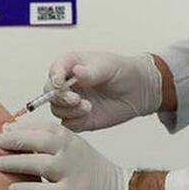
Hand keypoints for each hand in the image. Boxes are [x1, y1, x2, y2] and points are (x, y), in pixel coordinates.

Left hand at [0, 121, 130, 189]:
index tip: (4, 130)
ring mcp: (70, 173)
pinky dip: (25, 189)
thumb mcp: (75, 148)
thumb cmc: (92, 173)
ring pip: (37, 163)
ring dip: (14, 163)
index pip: (41, 127)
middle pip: (36, 140)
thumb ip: (52, 141)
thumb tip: (19, 134)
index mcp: (70, 139)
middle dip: (13, 140)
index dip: (19, 127)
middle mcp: (70, 153)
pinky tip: (12, 189)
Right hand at [46, 51, 161, 131]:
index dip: (54, 77)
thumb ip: (91, 71)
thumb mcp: (109, 66)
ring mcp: (72, 102)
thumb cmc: (123, 71)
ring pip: (56, 109)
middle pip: (49, 92)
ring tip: (88, 107)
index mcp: (71, 65)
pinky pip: (68, 124)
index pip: (55, 70)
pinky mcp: (79, 118)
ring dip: (69, 110)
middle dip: (60, 97)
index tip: (60, 83)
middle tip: (76, 99)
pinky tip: (88, 115)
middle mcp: (68, 84)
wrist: (139, 90)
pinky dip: (74, 122)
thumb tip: (76, 71)